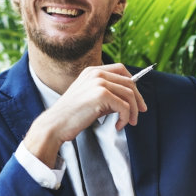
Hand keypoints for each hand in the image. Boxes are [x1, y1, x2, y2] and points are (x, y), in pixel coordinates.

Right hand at [24, 63, 146, 165]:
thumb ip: (108, 94)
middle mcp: (96, 73)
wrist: (56, 124)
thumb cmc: (72, 114)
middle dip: (138, 99)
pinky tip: (118, 125)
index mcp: (93, 71)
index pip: (122, 69)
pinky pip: (124, 106)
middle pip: (129, 82)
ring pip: (130, 95)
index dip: (134, 83)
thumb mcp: (90, 97)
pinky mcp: (101, 95)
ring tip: (128, 122)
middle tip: (139, 112)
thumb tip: (129, 100)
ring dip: (132, 111)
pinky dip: (125, 118)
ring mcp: (99, 83)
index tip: (137, 99)